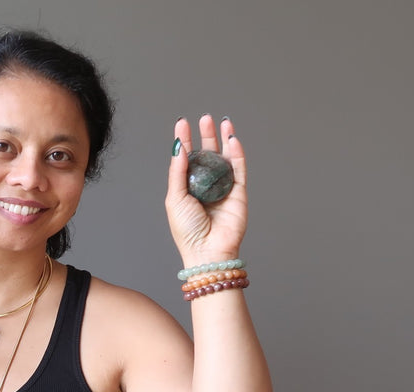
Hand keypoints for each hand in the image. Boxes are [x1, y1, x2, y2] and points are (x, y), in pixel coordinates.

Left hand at [165, 115, 247, 263]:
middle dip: (205, 136)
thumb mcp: (174, 198)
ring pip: (225, 158)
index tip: (182, 123)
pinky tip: (232, 139)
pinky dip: (237, 154)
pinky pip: (239, 169)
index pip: (187, 159)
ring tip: (220, 122)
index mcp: (187, 188)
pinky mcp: (239, 193)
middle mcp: (205, 186)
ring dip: (223, 139)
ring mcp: (223, 188)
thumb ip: (178, 172)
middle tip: (204, 118)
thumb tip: (179, 147)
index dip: (185, 141)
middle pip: (207, 155)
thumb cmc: (187, 230)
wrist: (207, 250)